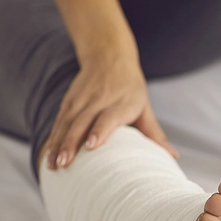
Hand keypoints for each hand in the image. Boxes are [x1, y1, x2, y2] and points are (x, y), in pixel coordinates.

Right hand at [44, 49, 176, 169]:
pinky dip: (52, 138)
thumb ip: (154, 133)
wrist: (109, 56)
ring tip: (52, 164)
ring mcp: (80, 100)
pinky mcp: (68, 101)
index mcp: (120, 103)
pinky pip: (58, 122)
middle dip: (71, 143)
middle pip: (82, 122)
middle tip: (64, 163)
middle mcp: (98, 100)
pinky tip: (47, 155)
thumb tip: (173, 155)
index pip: (107, 117)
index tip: (91, 145)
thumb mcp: (145, 107)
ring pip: (66, 123)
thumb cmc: (131, 87)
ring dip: (57, 143)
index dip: (99, 130)